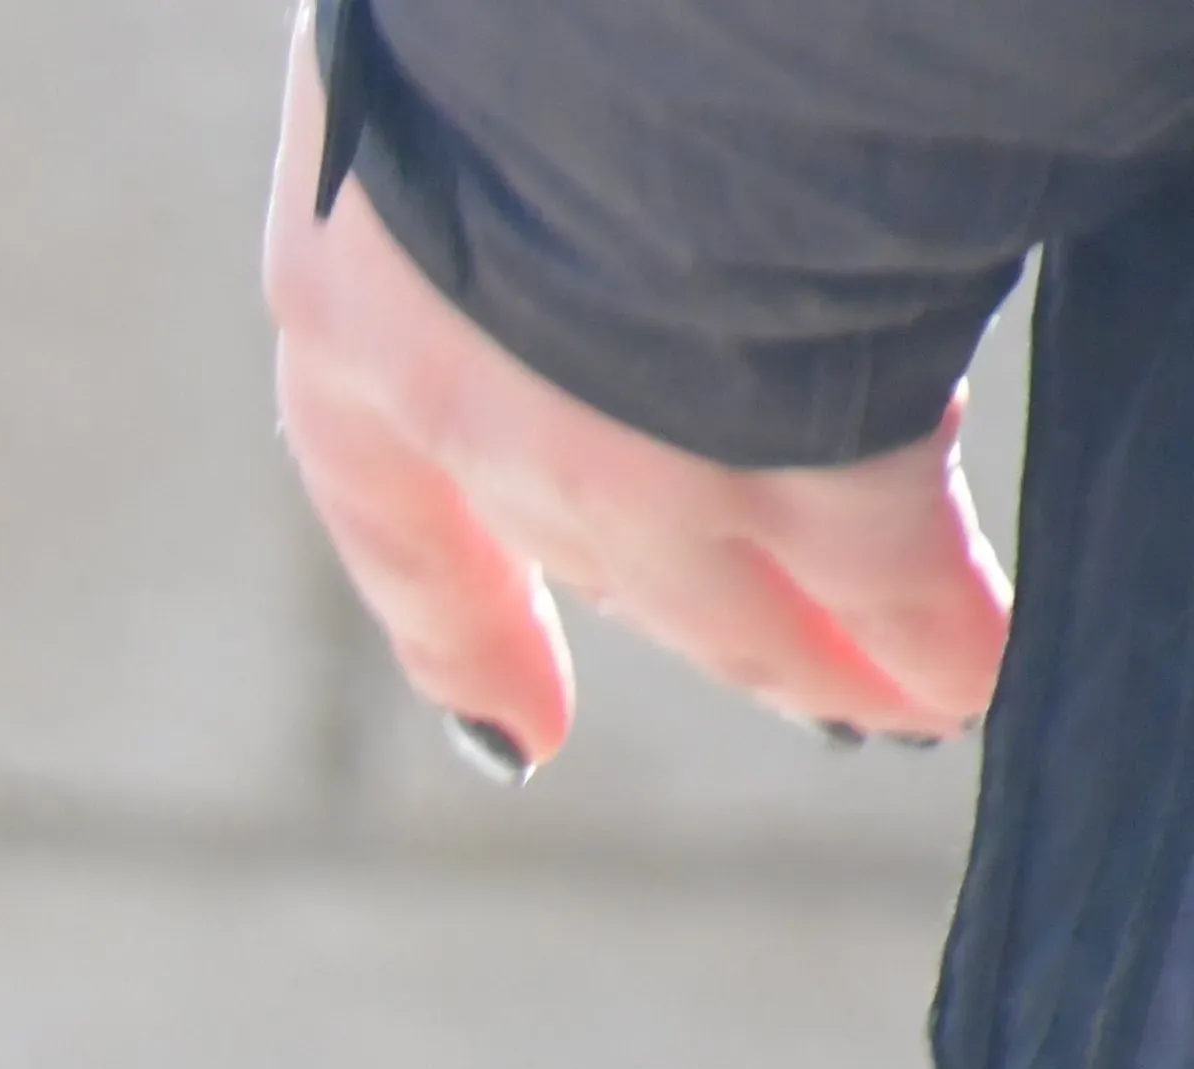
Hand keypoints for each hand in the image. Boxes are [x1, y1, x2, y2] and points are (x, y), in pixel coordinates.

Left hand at [260, 5, 1007, 766]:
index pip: (392, 513)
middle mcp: (464, 410)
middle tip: (802, 689)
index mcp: (346, 306)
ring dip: (831, 658)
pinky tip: (979, 662)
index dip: (464, 629)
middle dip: (703, 627)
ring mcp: (627, 455)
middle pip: (595, 554)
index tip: (517, 739)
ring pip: (733, 599)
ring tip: (908, 702)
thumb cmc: (536, 1)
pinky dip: (937, 625)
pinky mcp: (796, 450)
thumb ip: (504, 186)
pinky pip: (881, 566)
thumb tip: (570, 220)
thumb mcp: (472, 88)